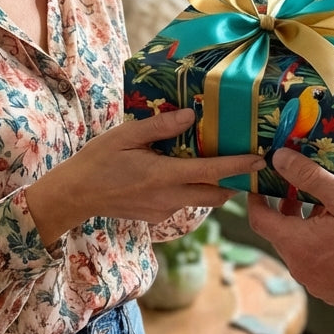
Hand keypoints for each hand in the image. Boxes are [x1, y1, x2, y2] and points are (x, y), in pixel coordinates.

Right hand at [28, 108, 263, 241]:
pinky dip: (190, 190)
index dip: (238, 167)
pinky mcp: (157, 217)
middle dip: (234, 182)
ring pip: (199, 199)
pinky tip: (179, 172)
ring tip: (214, 162)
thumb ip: (160, 126)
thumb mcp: (126, 136)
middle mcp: (169, 198)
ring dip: (211, 185)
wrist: (75, 196)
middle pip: (215, 195)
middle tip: (246, 163)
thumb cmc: (98, 160)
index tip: (259, 160)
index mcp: (164, 176)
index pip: (211, 173)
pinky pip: (182, 202)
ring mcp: (164, 211)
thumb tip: (190, 115)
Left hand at [247, 147, 333, 309]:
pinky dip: (317, 242)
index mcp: (297, 246)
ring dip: (304, 223)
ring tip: (326, 203)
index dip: (256, 196)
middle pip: (279, 231)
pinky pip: (313, 261)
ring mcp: (315, 283)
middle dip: (285, 206)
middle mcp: (300, 269)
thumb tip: (278, 158)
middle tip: (300, 184)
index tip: (262, 179)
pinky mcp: (330, 291)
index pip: (258, 219)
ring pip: (297, 246)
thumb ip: (308, 176)